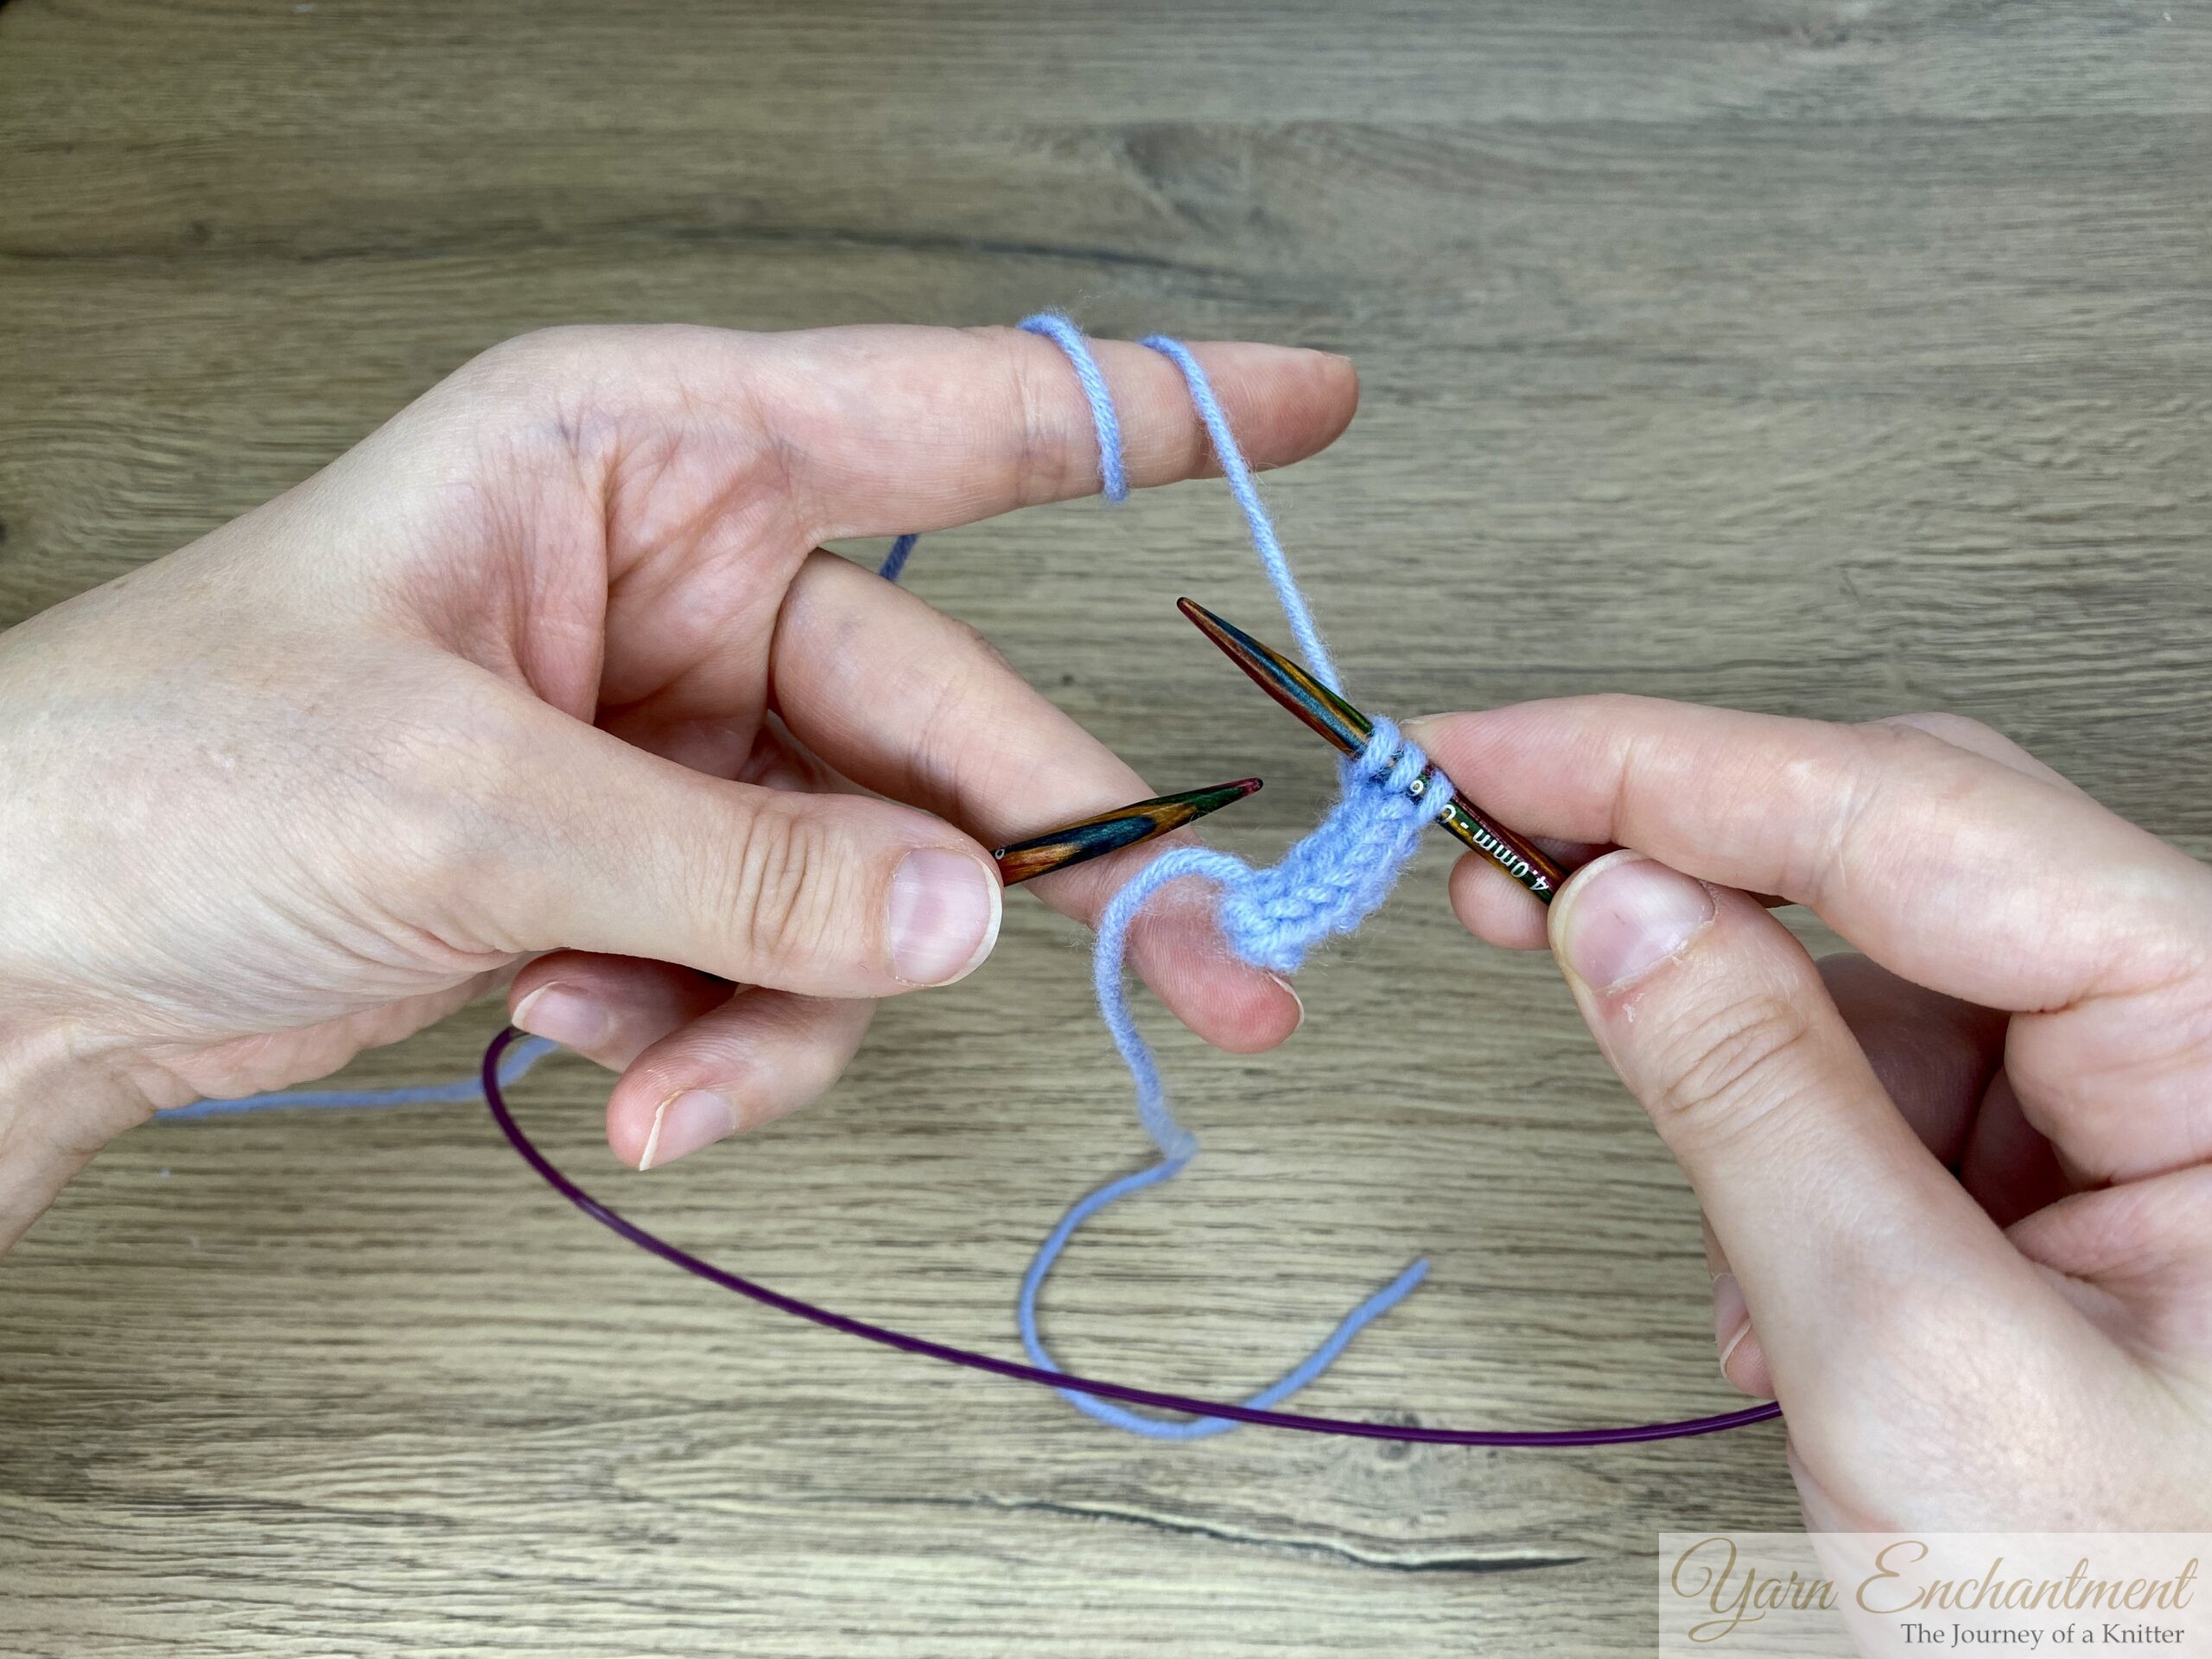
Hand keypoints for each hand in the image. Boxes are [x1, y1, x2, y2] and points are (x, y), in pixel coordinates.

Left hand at [0, 324, 1347, 1248]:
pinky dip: (716, 1037)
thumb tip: (973, 909)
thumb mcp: (471, 799)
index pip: (942, 411)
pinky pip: (783, 962)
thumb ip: (744, 861)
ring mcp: (681, 736)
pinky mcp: (659, 863)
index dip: (1144, 406)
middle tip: (1209, 973)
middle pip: (944, 723)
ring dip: (797, 997)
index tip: (1308, 401)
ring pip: (871, 879)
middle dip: (1041, 867)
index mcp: (641, 453)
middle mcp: (682, 582)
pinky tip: (600, 1056)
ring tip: (659, 1053)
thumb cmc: (164, 763)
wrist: (29, 940)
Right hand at [1410, 699, 2211, 1527]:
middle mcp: (2205, 1039)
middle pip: (1903, 854)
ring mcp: (2153, 1105)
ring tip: (1754, 1287)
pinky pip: (1895, 1091)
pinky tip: (1795, 1305)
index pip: (1908, 815)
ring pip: (1882, 986)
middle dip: (1695, 890)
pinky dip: (1797, 1172)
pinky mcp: (2091, 1171)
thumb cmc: (2144, 1630)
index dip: (1660, 766)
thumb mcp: (1910, 1363)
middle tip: (1504, 886)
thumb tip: (1615, 903)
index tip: (1480, 754)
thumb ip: (1753, 1101)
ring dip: (1759, 1102)